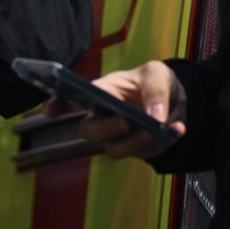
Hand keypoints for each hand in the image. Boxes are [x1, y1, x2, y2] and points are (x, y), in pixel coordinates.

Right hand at [49, 61, 186, 158]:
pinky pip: (145, 154)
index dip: (58, 105)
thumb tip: (156, 117)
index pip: (73, 99)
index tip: (49, 111)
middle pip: (89, 131)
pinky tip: (177, 128)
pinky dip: (163, 143)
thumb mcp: (157, 74)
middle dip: (104, 129)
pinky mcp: (138, 149)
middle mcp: (105, 116)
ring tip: (157, 129)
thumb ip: (155, 91)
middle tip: (124, 121)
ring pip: (115, 149)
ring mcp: (120, 136)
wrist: (179, 98)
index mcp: (103, 92)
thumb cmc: (155, 81)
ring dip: (135, 143)